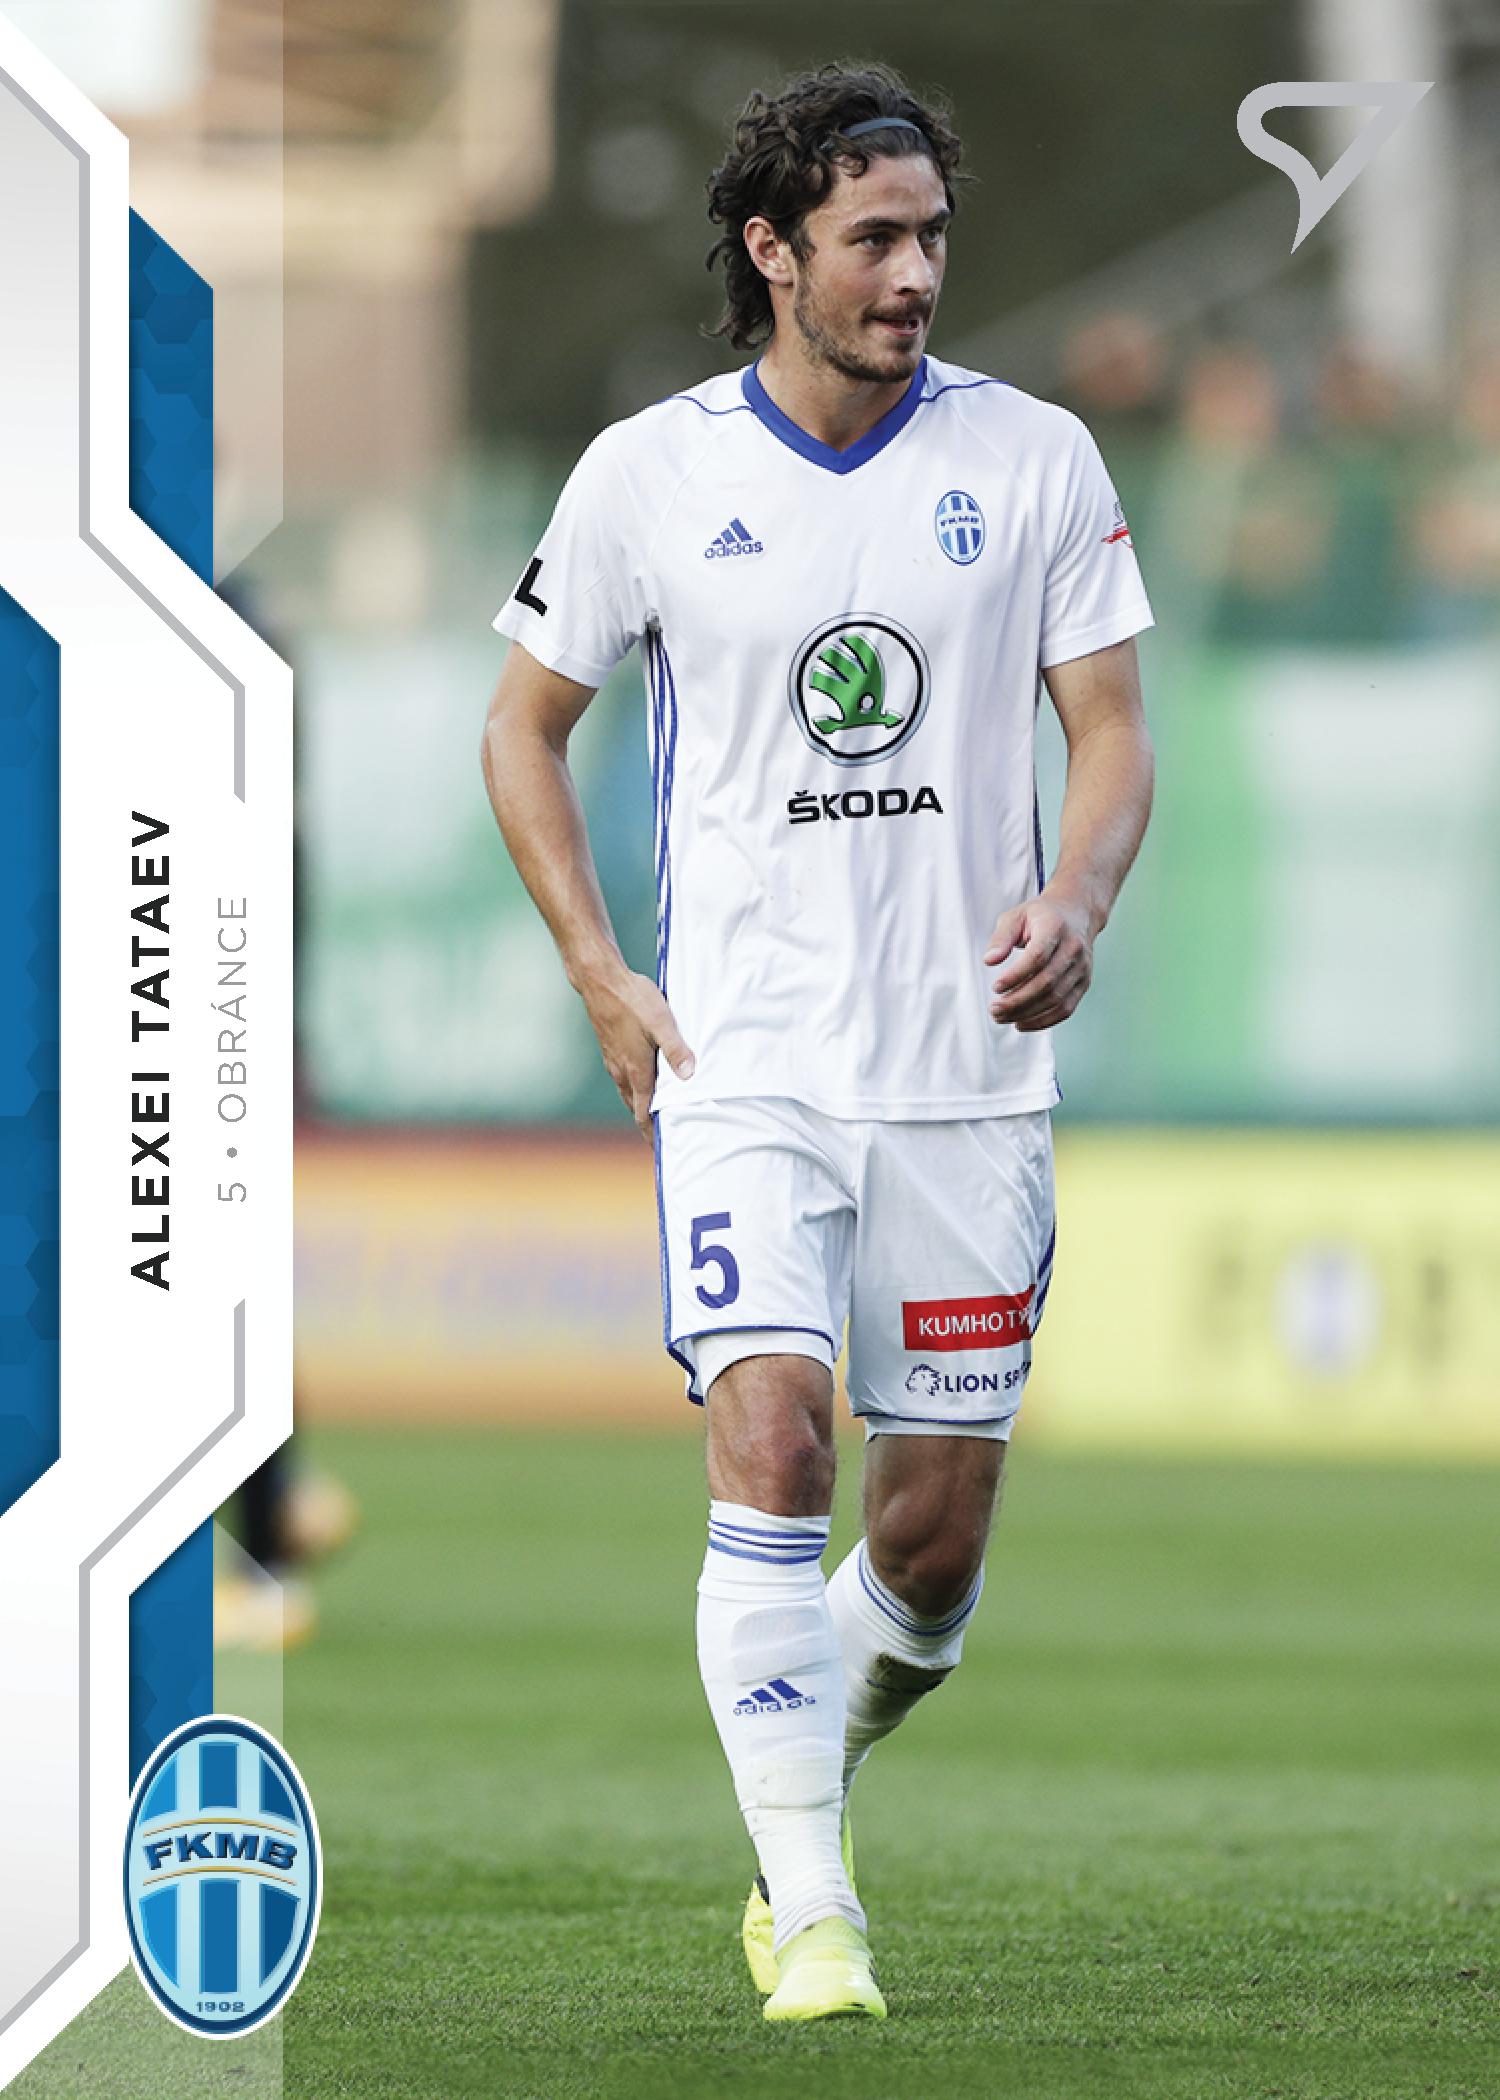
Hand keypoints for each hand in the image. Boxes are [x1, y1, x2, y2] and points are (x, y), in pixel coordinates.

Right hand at [578, 965, 694, 1138]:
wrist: (599, 980)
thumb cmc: (631, 999)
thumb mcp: (661, 1022)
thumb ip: (675, 1049)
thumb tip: (689, 1075)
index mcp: (635, 1071)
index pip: (643, 1114)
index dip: (653, 1134)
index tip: (663, 1149)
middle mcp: (622, 1071)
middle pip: (635, 1108)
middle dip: (649, 1124)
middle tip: (665, 1137)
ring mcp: (614, 1060)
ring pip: (629, 1093)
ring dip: (642, 1106)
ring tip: (658, 1114)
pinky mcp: (611, 1049)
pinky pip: (624, 1078)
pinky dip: (636, 1089)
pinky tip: (645, 1080)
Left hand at [983, 890, 1094, 1032]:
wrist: (1075, 915)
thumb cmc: (1041, 916)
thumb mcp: (1016, 917)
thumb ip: (1001, 938)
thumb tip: (990, 960)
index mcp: (1055, 927)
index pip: (1038, 956)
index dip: (1016, 976)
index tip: (995, 987)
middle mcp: (1073, 948)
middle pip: (1046, 982)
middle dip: (1017, 1001)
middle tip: (994, 1009)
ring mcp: (1082, 968)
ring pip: (1056, 999)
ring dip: (1027, 1013)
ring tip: (1002, 1017)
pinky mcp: (1084, 983)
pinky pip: (1066, 1009)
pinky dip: (1043, 1021)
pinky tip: (1021, 1023)